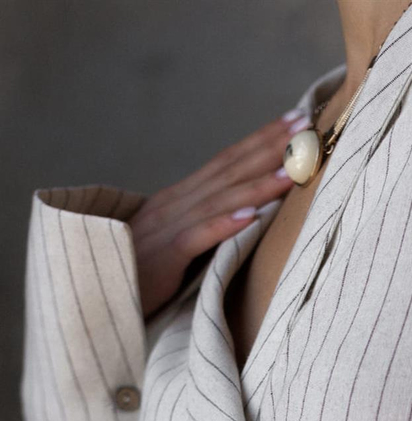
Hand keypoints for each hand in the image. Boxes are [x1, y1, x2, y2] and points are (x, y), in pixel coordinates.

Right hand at [128, 110, 308, 319]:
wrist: (95, 295)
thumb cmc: (140, 276)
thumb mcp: (176, 244)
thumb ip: (204, 228)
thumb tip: (245, 218)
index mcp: (181, 199)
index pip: (227, 162)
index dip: (261, 140)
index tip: (295, 121)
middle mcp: (176, 204)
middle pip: (230, 169)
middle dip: (269, 147)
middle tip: (304, 126)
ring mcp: (169, 227)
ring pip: (221, 199)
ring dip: (259, 183)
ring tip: (293, 169)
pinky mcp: (164, 257)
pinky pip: (198, 237)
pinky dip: (226, 225)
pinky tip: (253, 216)